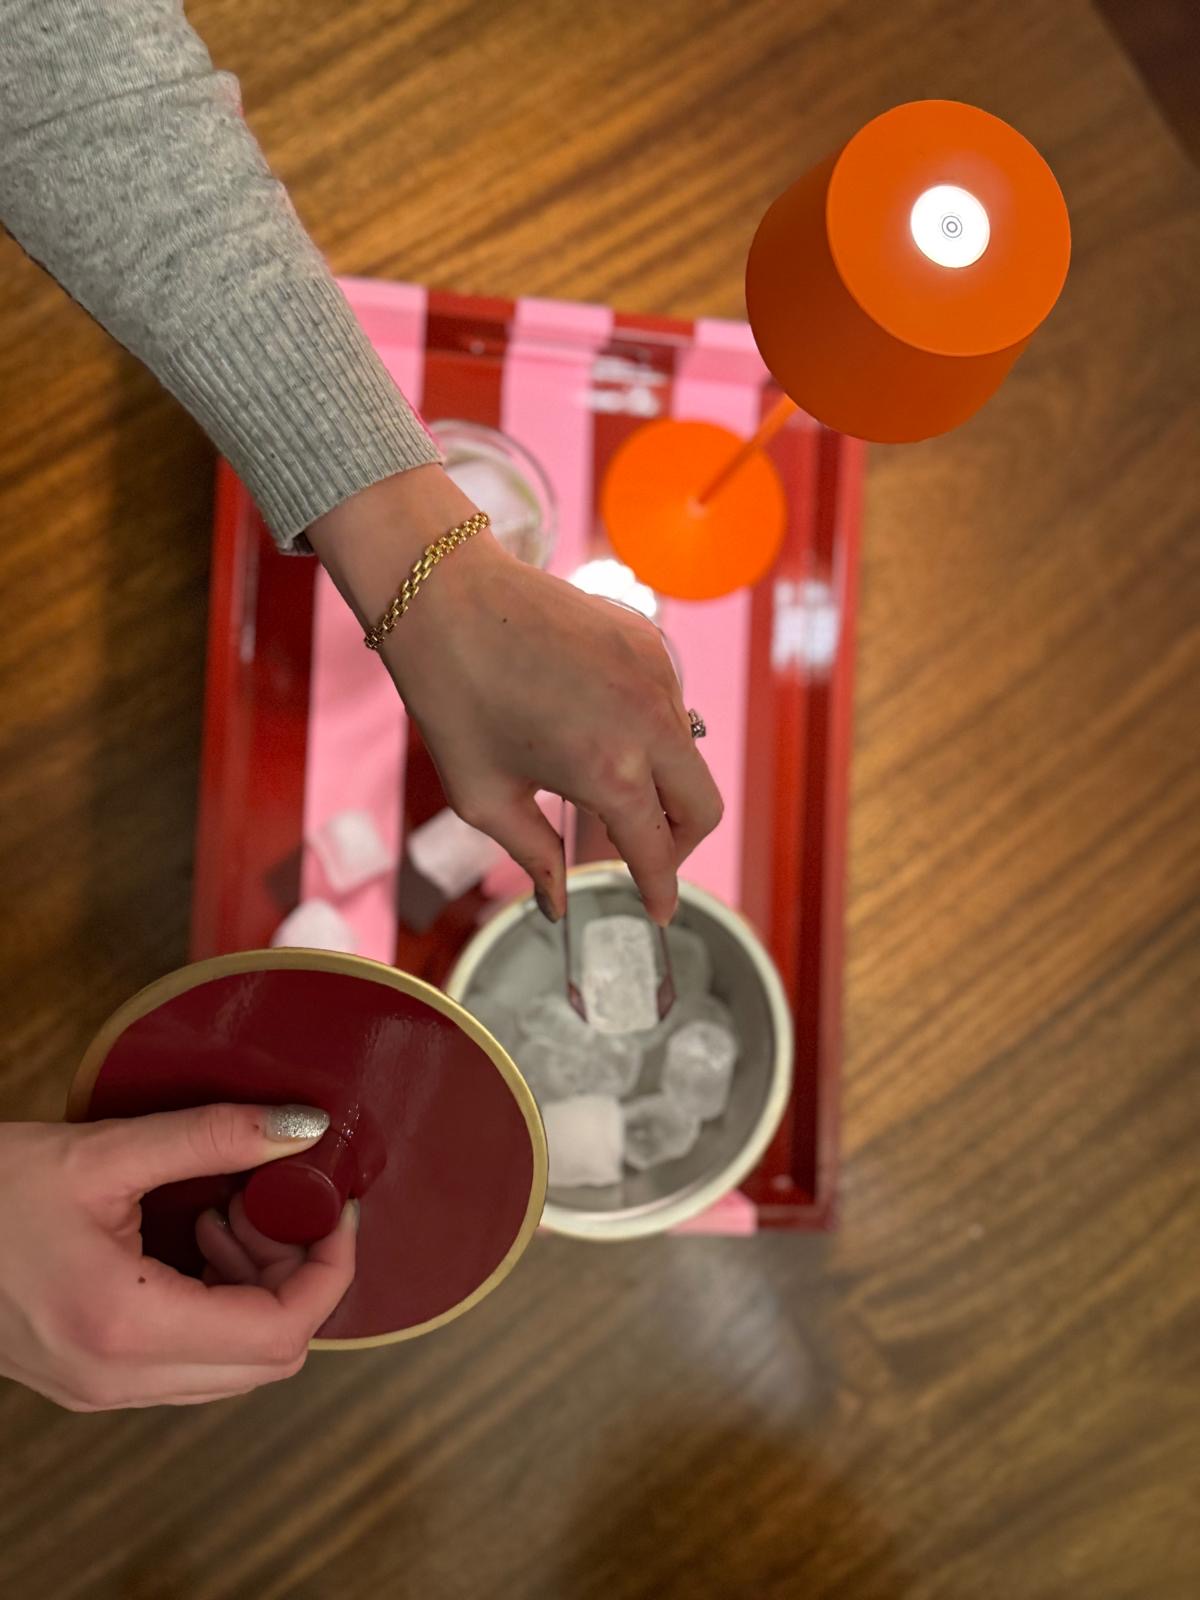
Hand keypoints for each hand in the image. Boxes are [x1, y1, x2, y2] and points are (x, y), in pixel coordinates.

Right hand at [0, 1106, 355, 1410]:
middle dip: (296, 1277)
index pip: (280, 1332)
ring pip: (234, 1366)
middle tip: (278, 1204)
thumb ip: (212, 1137)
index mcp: (124, 1326)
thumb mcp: (105, 1151)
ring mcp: (104, 1388)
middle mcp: (118, 1378)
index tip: (335, 1210)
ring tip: (228, 1213)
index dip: (329, 1271)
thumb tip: (302, 1128)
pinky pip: (194, 1361)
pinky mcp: (94, 1378)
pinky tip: (198, 1239)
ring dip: (257, 1290)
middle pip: (269, 1359)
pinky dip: (219, 1304)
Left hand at [308, 467, 722, 923]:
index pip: (656, 850)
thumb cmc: (454, 696)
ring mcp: (658, 676)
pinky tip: (597, 727)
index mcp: (610, 772)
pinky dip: (650, 733)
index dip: (658, 890)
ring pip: (690, 756)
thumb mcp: (483, 797)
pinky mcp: (650, 642)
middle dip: (678, 844)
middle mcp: (649, 723)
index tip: (658, 910)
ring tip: (601, 783)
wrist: (447, 595)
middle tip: (641, 854)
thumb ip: (534, 855)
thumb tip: (557, 901)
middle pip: (702, 809)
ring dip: (662, 784)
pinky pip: (670, 706)